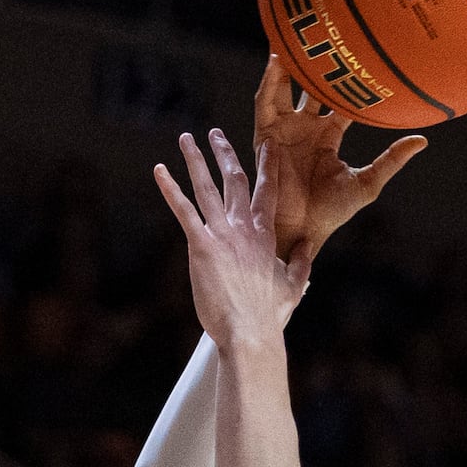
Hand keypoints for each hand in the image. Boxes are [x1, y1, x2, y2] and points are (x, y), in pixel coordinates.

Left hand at [154, 130, 309, 353]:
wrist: (250, 332)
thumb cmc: (269, 316)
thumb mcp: (294, 287)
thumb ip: (301, 264)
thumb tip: (307, 246)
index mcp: (265, 237)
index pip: (267, 193)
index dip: (267, 167)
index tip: (267, 146)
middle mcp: (244, 228)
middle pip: (235, 180)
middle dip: (225, 154)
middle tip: (215, 133)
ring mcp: (223, 234)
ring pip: (207, 187)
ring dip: (195, 160)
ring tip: (185, 138)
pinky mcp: (202, 245)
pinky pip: (183, 210)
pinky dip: (170, 189)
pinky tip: (159, 170)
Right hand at [253, 54, 426, 264]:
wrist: (300, 230)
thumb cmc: (332, 213)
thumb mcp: (367, 183)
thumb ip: (391, 159)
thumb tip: (423, 139)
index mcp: (328, 135)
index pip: (339, 98)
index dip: (348, 77)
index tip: (360, 52)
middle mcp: (305, 127)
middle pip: (310, 85)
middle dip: (316, 61)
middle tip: (326, 30)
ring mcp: (285, 129)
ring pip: (286, 87)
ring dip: (290, 63)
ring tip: (296, 33)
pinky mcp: (265, 135)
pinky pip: (265, 101)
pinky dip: (270, 80)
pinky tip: (277, 59)